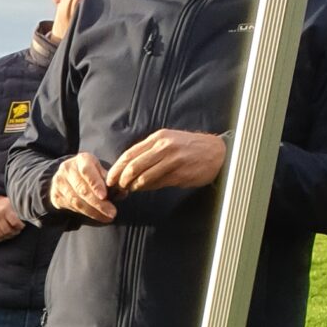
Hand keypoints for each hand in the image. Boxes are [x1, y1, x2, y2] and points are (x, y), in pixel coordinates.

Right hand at [0, 193, 22, 241]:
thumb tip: (32, 219)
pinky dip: (0, 238)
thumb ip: (20, 210)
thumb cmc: (4, 204)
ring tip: (11, 233)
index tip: (22, 226)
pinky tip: (4, 235)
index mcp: (6, 208)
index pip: (14, 222)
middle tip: (17, 230)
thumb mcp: (13, 203)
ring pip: (1, 234)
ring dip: (8, 236)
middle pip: (7, 230)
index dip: (20, 226)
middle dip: (14, 232)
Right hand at [50, 152, 115, 223]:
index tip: (105, 196)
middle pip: (82, 189)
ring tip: (106, 217)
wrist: (65, 175)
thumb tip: (122, 191)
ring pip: (76, 201)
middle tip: (112, 213)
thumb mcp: (98, 169)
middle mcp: (68, 169)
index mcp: (81, 159)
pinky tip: (96, 216)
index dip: (96, 184)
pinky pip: (71, 207)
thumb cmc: (89, 172)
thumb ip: (108, 178)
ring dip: (93, 211)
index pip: (87, 172)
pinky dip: (85, 213)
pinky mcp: (55, 195)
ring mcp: (59, 183)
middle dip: (98, 203)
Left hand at [108, 129, 227, 193]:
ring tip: (131, 189)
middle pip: (133, 166)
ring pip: (143, 177)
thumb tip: (128, 170)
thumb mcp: (168, 142)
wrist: (216, 153)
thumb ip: (149, 153)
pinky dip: (147, 188)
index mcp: (158, 138)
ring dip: (133, 186)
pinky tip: (144, 188)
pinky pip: (156, 184)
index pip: (129, 154)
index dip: (117, 168)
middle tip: (118, 188)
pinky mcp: (179, 174)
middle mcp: (164, 147)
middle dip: (121, 180)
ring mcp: (172, 160)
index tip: (110, 178)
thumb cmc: (189, 149)